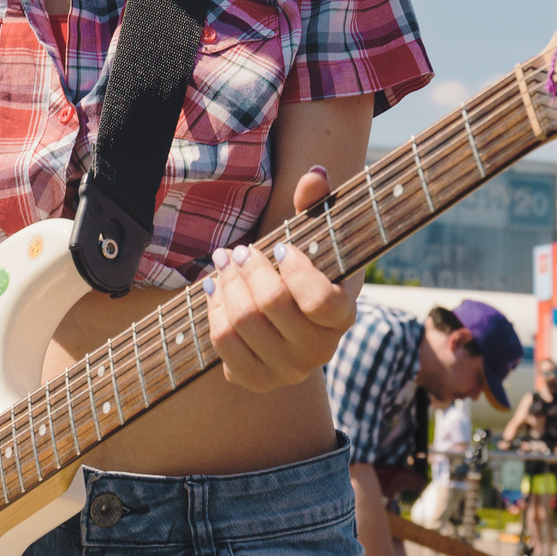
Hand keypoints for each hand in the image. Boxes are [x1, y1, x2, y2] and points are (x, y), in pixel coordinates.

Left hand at [205, 166, 354, 390]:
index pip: (320, 301)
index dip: (295, 270)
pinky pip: (223, 345)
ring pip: (242, 324)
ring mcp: (288, 372)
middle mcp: (320, 352)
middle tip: (238, 250)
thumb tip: (315, 175)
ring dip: (226, 285)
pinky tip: (213, 290)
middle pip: (271, 306)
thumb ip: (316, 203)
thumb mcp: (315, 233)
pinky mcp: (256, 381)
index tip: (281, 247)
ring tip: (222, 263)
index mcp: (343, 316)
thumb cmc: (304, 264)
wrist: (289, 310)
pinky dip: (213, 311)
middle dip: (248, 269)